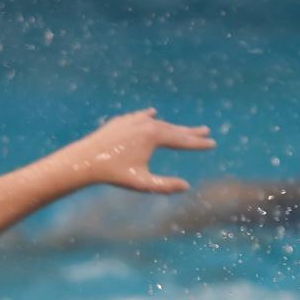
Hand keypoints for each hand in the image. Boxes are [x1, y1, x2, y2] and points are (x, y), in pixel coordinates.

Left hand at [65, 108, 214, 193]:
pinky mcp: (121, 121)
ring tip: (183, 129)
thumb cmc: (114, 174)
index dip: (199, 144)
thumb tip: (187, 186)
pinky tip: (152, 113)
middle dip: (190, 132)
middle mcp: (146, 123)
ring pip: (157, 123)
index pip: (182, 140)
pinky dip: (148, 116)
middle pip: (173, 128)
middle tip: (206, 131)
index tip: (213, 144)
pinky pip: (139, 117)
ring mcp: (133, 120)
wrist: (86, 159)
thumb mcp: (143, 183)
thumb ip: (165, 186)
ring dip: (171, 127)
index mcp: (154, 136)